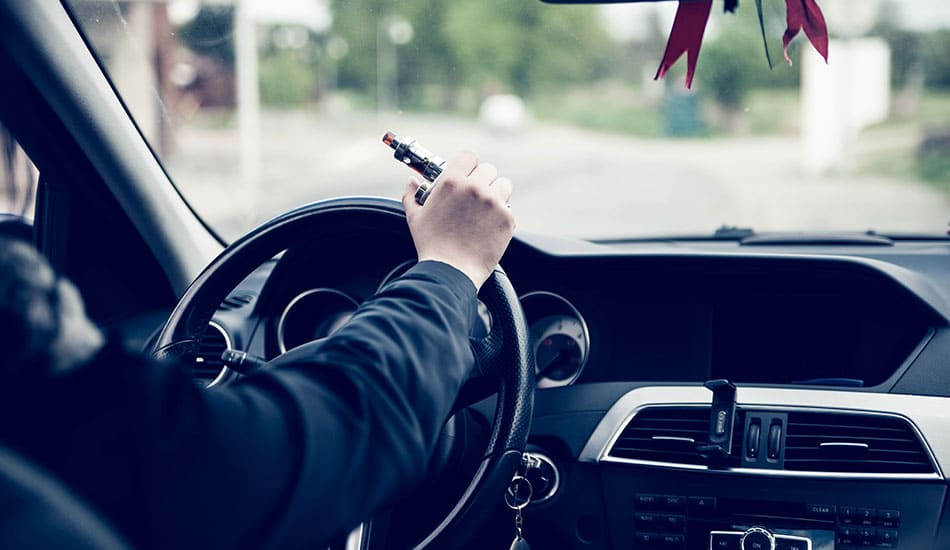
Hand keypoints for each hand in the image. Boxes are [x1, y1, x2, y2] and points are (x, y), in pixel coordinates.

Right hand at [402, 151, 514, 289]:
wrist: (451, 270)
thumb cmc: (432, 245)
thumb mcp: (414, 217)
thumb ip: (411, 194)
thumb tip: (412, 182)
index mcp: (452, 182)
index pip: (468, 156)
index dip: (467, 164)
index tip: (466, 173)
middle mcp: (475, 188)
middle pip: (488, 169)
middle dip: (482, 179)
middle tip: (474, 195)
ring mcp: (494, 202)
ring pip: (503, 185)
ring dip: (496, 192)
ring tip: (484, 208)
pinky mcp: (507, 218)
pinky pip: (508, 208)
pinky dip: (501, 214)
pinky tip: (488, 226)